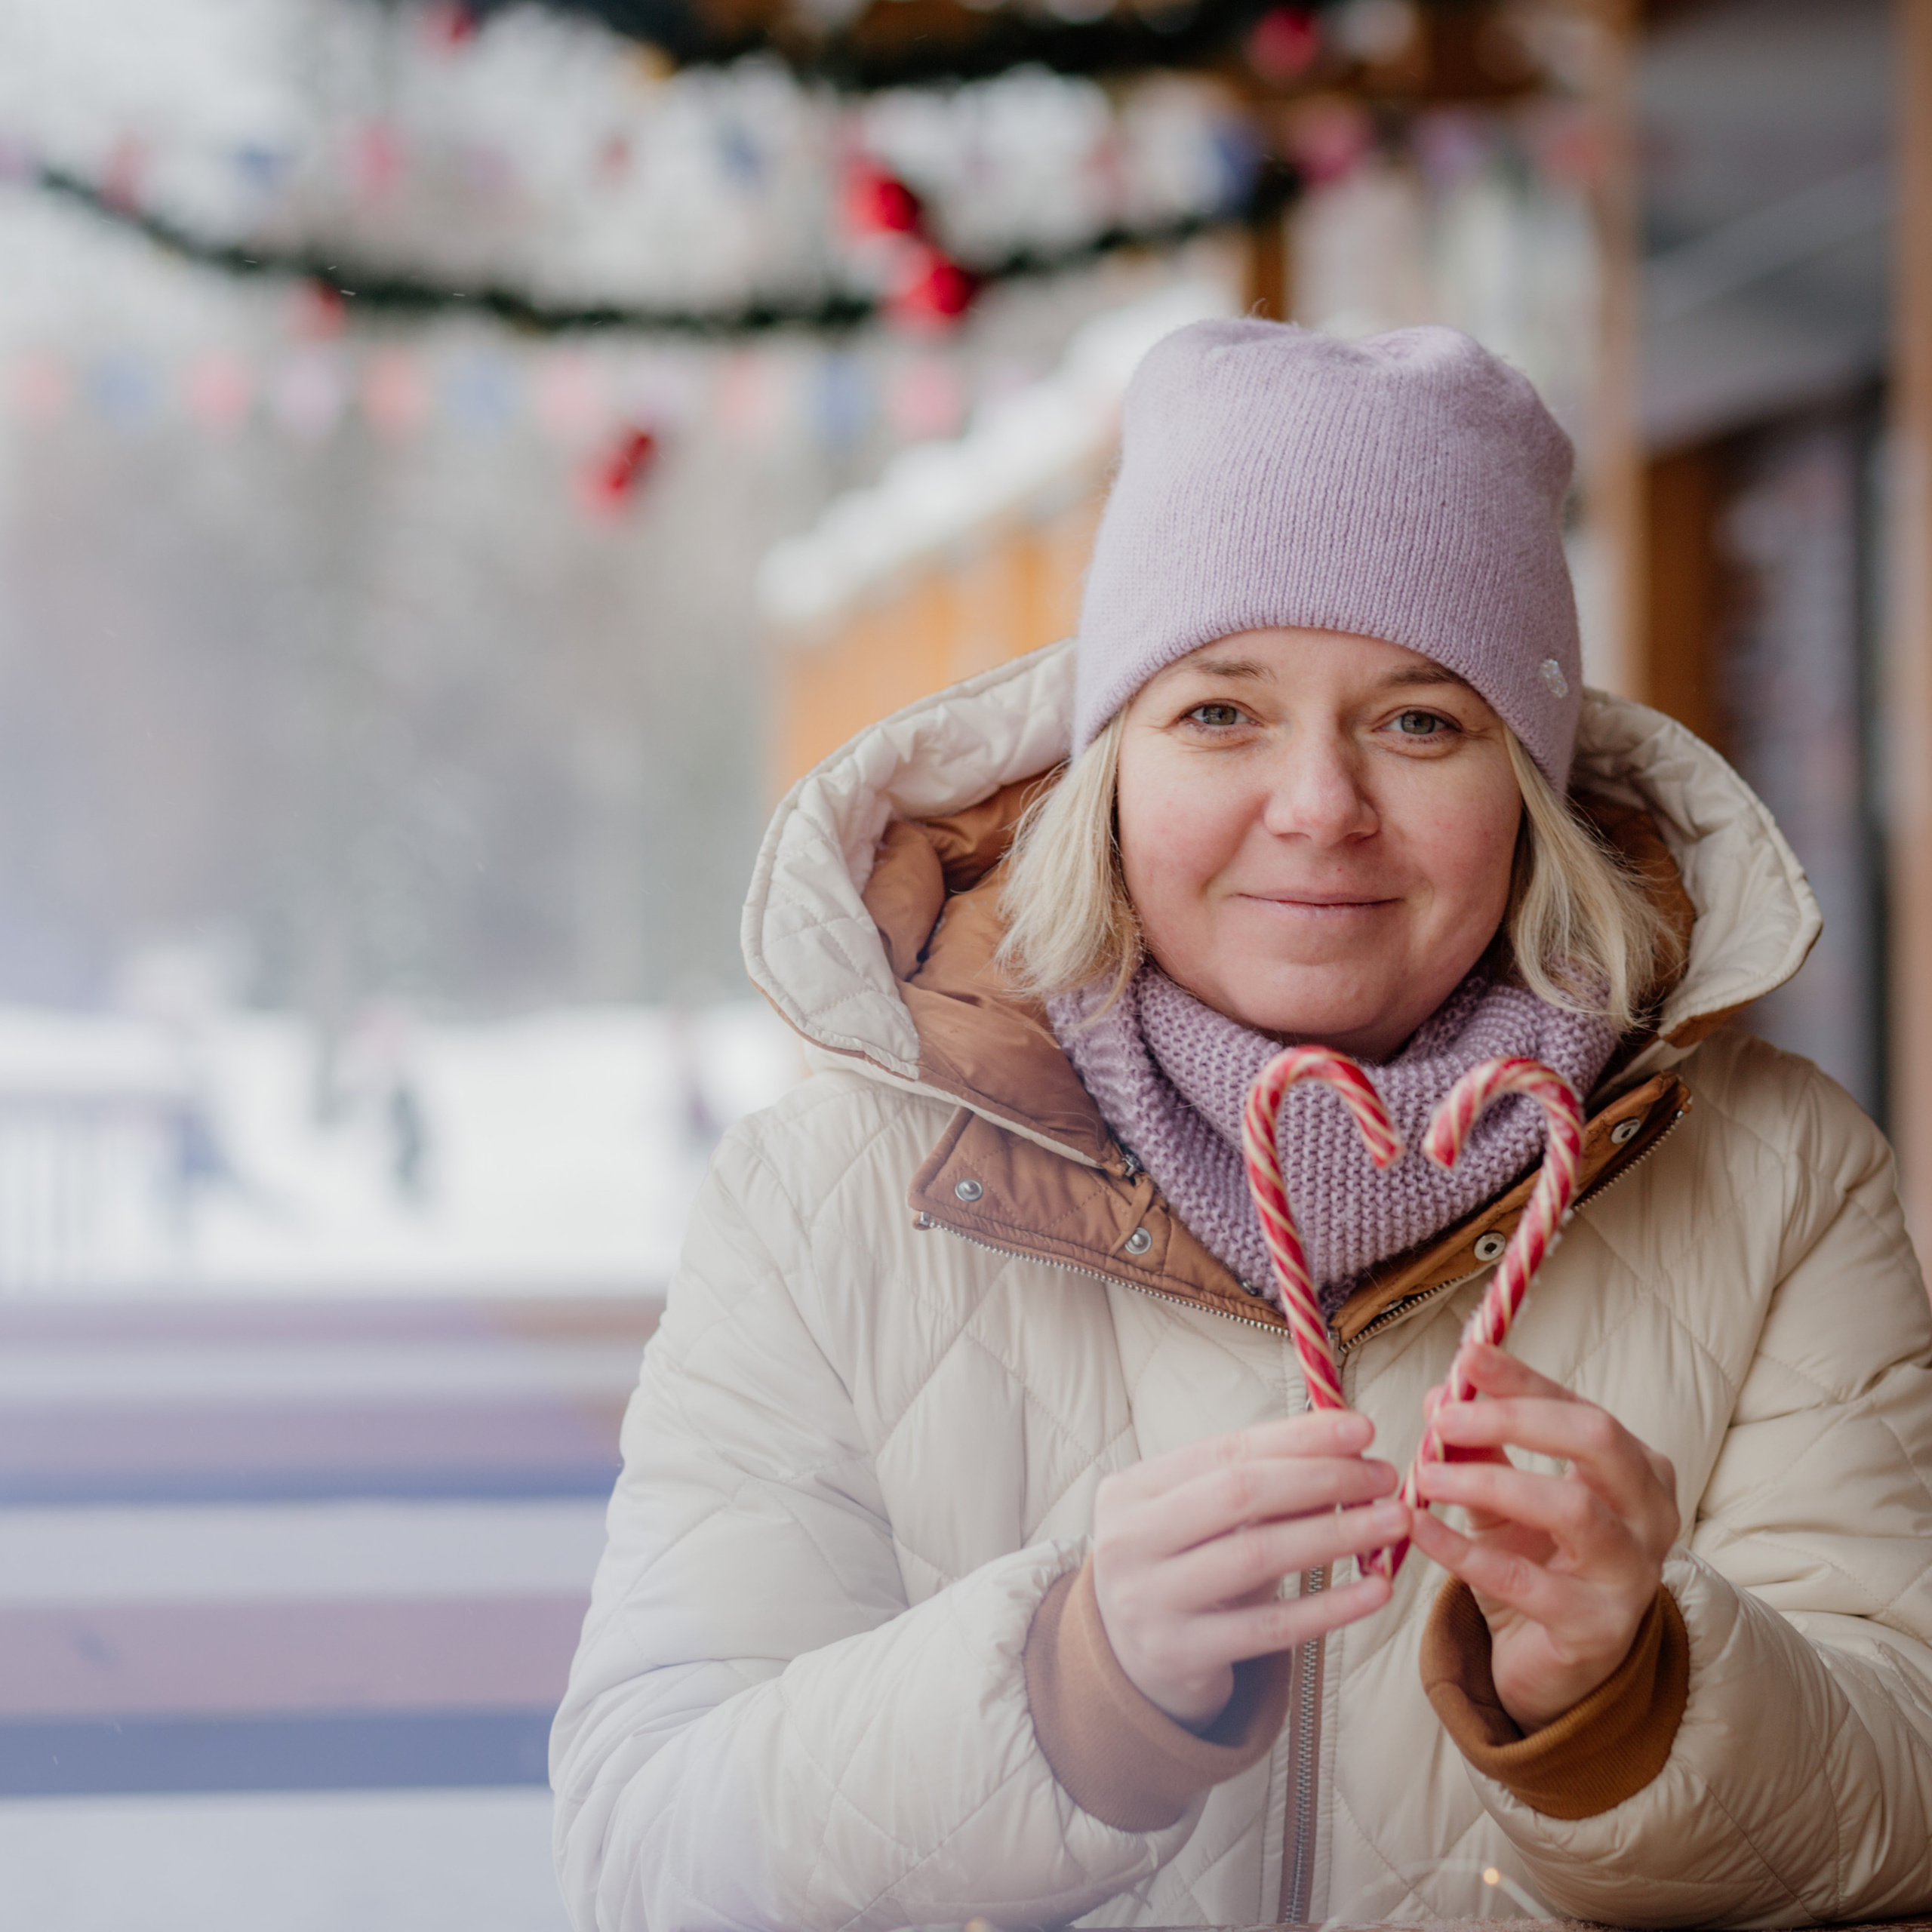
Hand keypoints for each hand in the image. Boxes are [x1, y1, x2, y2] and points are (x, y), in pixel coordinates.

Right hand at [1092, 1409, 1406, 1729]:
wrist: (1126, 1664)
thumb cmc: (1178, 1571)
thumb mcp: (1197, 1521)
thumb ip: (1255, 1488)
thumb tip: (1346, 1452)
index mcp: (1131, 1489)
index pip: (1227, 1450)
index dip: (1299, 1437)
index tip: (1361, 1430)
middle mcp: (1129, 1539)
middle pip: (1241, 1494)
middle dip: (1323, 1478)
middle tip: (1384, 1478)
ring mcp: (1148, 1599)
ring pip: (1258, 1555)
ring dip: (1337, 1534)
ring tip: (1393, 1522)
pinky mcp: (1179, 1654)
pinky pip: (1270, 1628)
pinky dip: (1329, 1606)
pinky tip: (1376, 1591)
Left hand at [1407, 1344, 1679, 1731]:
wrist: (1557, 1664)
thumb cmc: (1538, 1561)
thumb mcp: (1503, 1495)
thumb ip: (1477, 1447)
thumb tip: (1441, 1393)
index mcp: (1635, 1468)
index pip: (1578, 1405)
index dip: (1521, 1379)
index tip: (1467, 1354)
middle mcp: (1650, 1514)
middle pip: (1596, 1439)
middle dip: (1515, 1419)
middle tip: (1444, 1419)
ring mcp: (1633, 1573)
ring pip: (1571, 1508)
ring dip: (1488, 1483)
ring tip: (1425, 1474)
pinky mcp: (1599, 1628)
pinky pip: (1527, 1582)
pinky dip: (1465, 1552)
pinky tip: (1418, 1530)